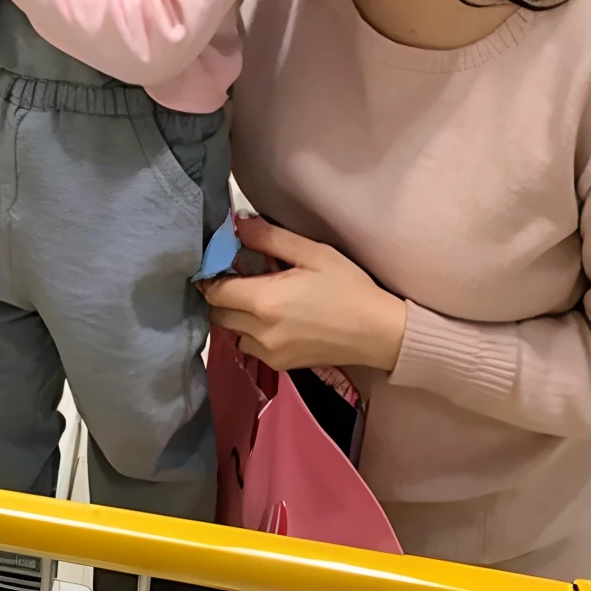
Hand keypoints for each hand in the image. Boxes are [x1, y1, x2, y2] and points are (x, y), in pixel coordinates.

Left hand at [202, 216, 406, 372]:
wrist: (379, 333)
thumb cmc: (347, 287)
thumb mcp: (311, 253)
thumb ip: (269, 238)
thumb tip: (237, 224)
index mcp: (263, 301)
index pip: (213, 290)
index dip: (210, 274)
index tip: (220, 261)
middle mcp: (260, 331)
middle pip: (217, 312)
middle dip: (221, 294)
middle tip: (238, 276)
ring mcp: (269, 352)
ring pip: (231, 331)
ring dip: (234, 314)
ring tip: (255, 297)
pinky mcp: (280, 365)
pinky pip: (249, 346)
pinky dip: (249, 332)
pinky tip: (270, 317)